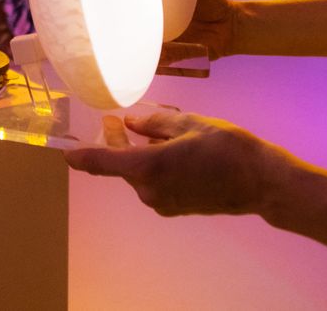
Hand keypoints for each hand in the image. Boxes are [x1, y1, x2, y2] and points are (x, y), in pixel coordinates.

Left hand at [64, 109, 286, 216]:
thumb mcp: (189, 123)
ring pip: (138, 173)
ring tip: (153, 129)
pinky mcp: (174, 207)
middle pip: (121, 164)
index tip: (65, 151)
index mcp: (149, 167)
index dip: (80, 156)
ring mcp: (162, 202)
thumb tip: (132, 122)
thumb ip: (154, 123)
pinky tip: (167, 149)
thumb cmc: (227, 147)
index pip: (102, 162)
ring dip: (137, 152)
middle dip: (117, 141)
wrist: (260, 182)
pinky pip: (153, 183)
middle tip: (119, 119)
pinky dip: (152, 165)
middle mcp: (150, 190)